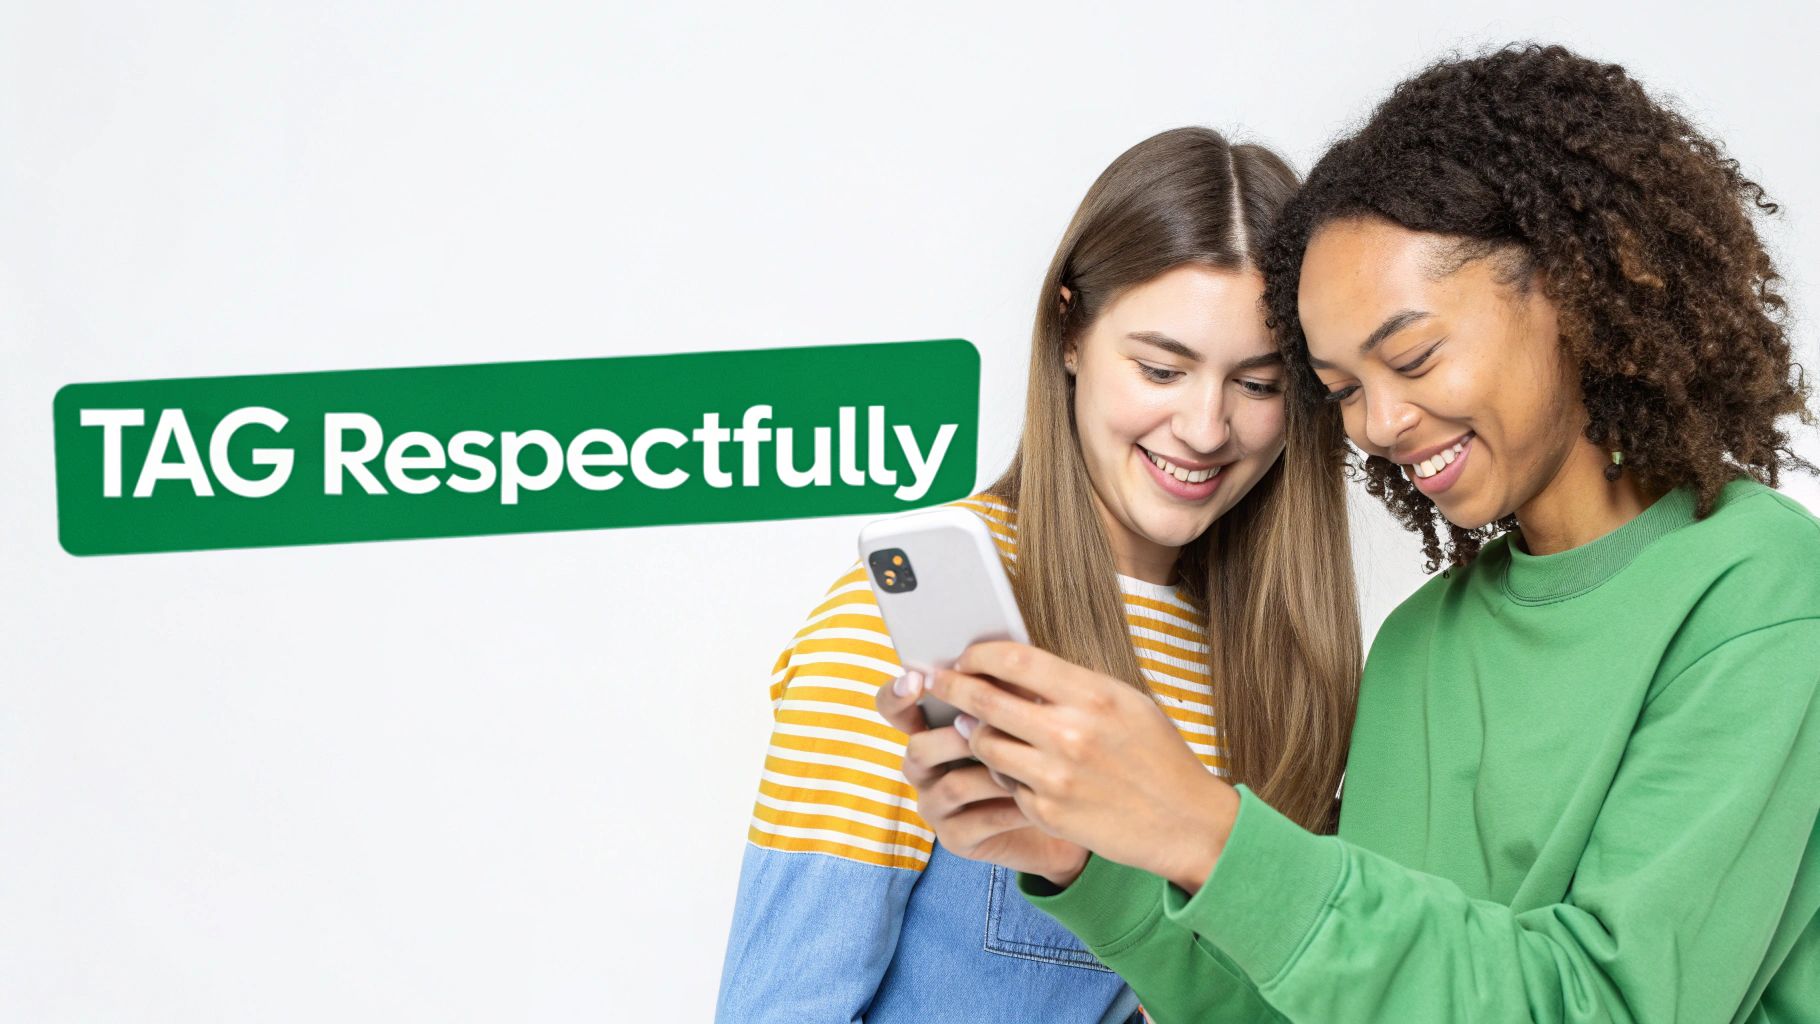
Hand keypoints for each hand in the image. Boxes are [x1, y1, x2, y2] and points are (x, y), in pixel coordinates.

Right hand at [877, 669, 1088, 885]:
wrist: (1059, 815)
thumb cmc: (1036, 753)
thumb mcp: (1019, 717)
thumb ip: (1002, 693)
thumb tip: (1001, 671)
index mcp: (929, 728)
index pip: (894, 707)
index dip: (896, 694)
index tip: (915, 680)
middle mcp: (924, 768)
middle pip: (917, 749)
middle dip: (953, 738)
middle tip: (984, 728)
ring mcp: (936, 805)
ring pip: (951, 785)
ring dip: (991, 772)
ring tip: (1027, 765)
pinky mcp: (955, 839)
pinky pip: (978, 820)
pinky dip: (1009, 807)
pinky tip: (1034, 798)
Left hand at [932, 642, 1240, 893]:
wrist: (1184, 822)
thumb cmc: (1157, 756)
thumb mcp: (1126, 704)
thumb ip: (1072, 687)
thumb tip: (1016, 669)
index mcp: (1093, 696)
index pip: (1015, 659)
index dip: (979, 654)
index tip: (965, 655)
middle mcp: (1070, 734)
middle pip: (985, 699)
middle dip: (952, 687)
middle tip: (938, 682)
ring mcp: (1055, 776)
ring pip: (983, 743)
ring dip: (972, 733)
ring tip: (973, 726)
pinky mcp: (1046, 812)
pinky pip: (1003, 782)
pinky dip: (1001, 772)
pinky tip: (1011, 767)